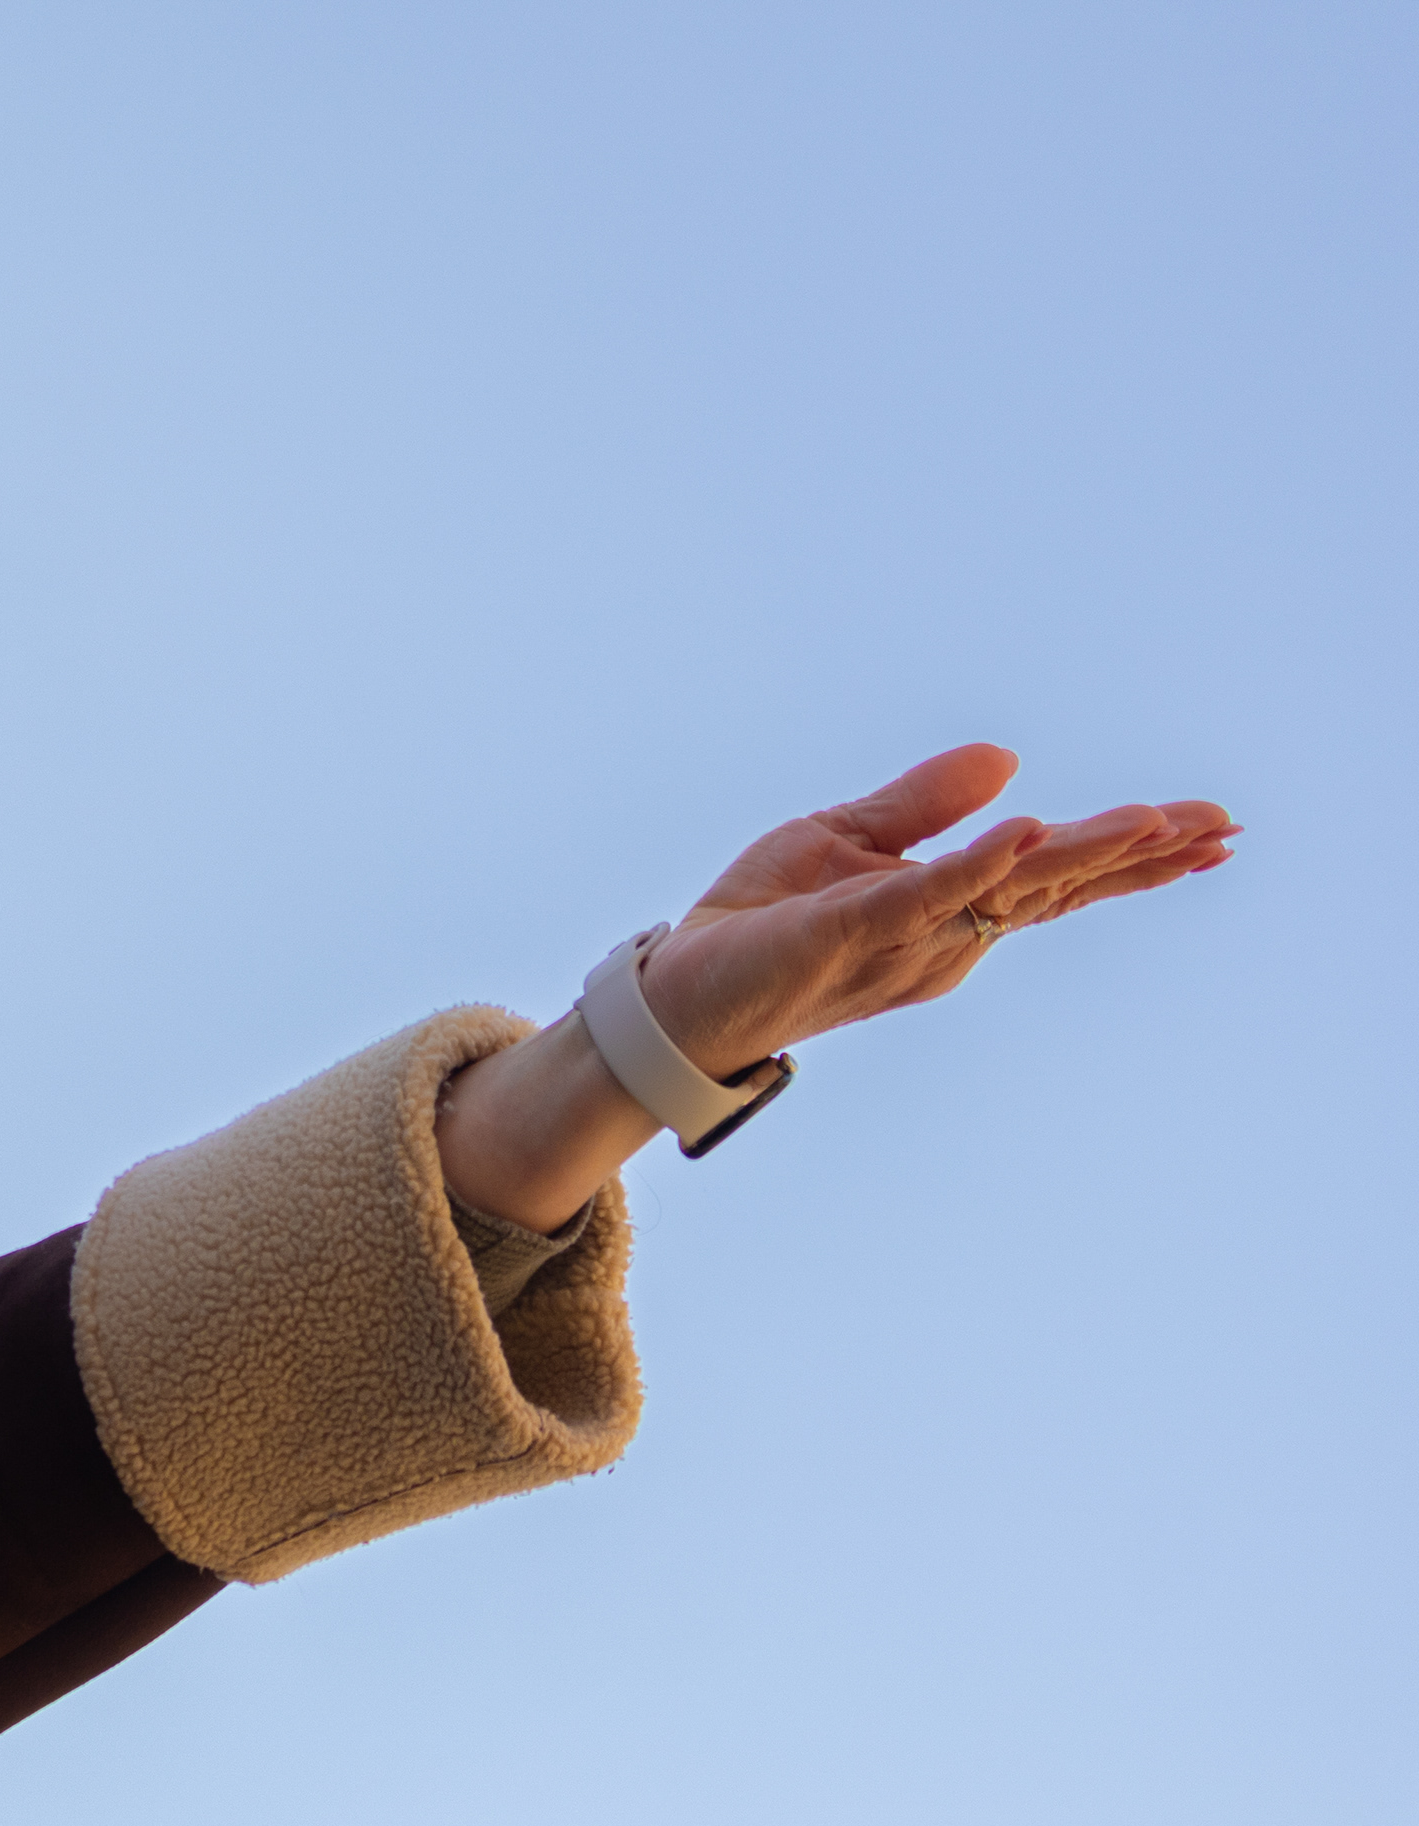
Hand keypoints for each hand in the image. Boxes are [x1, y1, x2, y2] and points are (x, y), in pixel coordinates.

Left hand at [636, 744, 1233, 1075]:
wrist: (678, 988)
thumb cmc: (761, 921)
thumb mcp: (847, 839)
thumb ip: (925, 805)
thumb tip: (1009, 759)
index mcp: (949, 910)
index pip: (1055, 878)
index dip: (1133, 855)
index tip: (1212, 830)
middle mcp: (942, 935)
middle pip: (1055, 888)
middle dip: (1140, 858)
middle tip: (1225, 829)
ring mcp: (900, 938)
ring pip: (1006, 891)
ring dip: (1079, 855)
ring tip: (1153, 822)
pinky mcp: (846, 932)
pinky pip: (920, 896)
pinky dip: (974, 865)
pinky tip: (1025, 832)